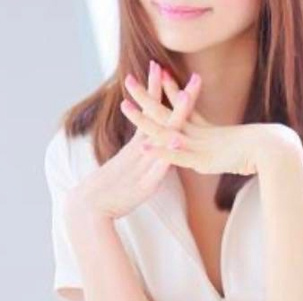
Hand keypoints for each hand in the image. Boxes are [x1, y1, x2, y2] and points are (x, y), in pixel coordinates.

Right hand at [66, 61, 200, 220]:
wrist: (91, 206)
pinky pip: (158, 166)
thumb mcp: (131, 173)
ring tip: (185, 96)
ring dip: (173, 117)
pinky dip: (166, 153)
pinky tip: (175, 140)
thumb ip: (141, 161)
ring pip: (160, 137)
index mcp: (137, 147)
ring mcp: (143, 165)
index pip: (150, 113)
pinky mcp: (145, 183)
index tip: (159, 67)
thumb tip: (149, 154)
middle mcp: (141, 150)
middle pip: (158, 117)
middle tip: (179, 68)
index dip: (155, 91)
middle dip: (169, 93)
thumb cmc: (111, 192)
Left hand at [119, 69, 302, 175]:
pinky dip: (163, 151)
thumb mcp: (245, 149)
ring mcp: (202, 146)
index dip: (171, 91)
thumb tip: (239, 152)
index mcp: (210, 132)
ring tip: (125, 106)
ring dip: (146, 120)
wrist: (275, 152)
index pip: (186, 107)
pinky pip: (179, 155)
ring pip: (167, 131)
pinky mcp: (205, 160)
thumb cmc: (266, 153)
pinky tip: (146, 145)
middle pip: (169, 112)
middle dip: (148, 96)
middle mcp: (203, 135)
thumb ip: (234, 150)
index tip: (159, 73)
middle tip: (129, 79)